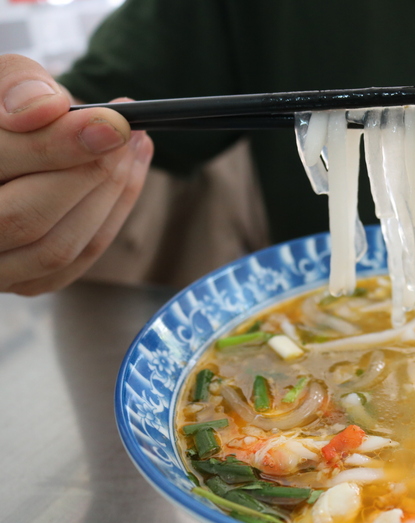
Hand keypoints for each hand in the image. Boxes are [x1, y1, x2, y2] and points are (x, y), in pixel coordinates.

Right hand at [0, 54, 152, 294]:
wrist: (7, 140)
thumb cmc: (2, 108)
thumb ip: (18, 84)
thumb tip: (47, 109)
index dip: (58, 145)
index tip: (113, 123)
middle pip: (26, 220)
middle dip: (92, 176)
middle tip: (127, 135)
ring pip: (56, 249)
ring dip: (111, 196)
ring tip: (134, 146)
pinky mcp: (20, 280)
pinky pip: (72, 263)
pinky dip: (110, 218)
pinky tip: (129, 175)